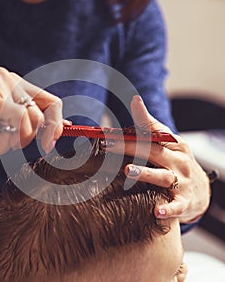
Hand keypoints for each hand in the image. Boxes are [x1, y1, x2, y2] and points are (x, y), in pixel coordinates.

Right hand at [0, 67, 64, 154]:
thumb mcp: (2, 129)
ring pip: (33, 119)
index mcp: (12, 84)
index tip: (52, 142)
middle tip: (23, 148)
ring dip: (18, 142)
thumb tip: (59, 129)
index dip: (57, 122)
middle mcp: (8, 78)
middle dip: (40, 136)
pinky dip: (7, 141)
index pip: (49, 100)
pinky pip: (17, 122)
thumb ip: (27, 126)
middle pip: (48, 109)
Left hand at [103, 95, 210, 223]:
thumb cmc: (178, 163)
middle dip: (129, 147)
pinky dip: (168, 209)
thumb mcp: (170, 145)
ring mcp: (182, 181)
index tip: (125, 111)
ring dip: (145, 173)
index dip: (140, 120)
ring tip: (128, 171)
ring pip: (162, 177)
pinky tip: (157, 211)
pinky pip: (176, 206)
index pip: (154, 131)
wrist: (202, 192)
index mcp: (174, 145)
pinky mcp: (184, 202)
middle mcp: (178, 161)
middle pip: (152, 151)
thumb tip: (135, 99)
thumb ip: (151, 127)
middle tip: (108, 144)